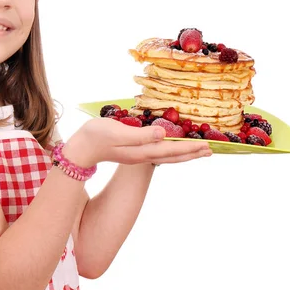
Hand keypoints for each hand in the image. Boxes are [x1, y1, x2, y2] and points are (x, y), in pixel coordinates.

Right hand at [63, 118, 211, 166]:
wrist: (79, 148)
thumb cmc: (95, 137)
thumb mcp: (117, 133)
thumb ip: (140, 135)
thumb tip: (164, 134)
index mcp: (141, 151)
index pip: (171, 150)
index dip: (189, 148)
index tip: (207, 147)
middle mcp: (142, 155)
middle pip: (173, 156)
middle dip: (191, 153)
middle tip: (210, 151)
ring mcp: (137, 155)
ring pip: (166, 156)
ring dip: (183, 153)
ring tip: (197, 151)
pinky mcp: (132, 151)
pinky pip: (158, 153)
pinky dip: (171, 151)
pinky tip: (171, 146)